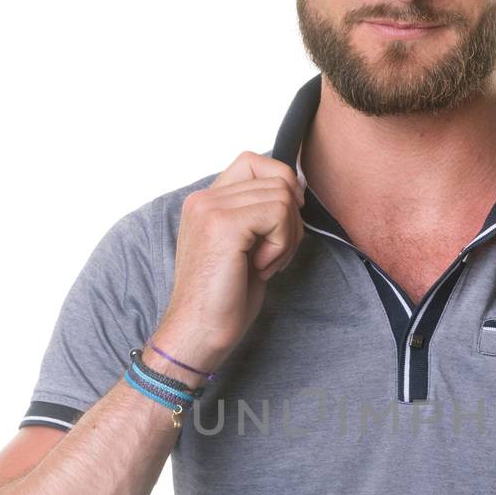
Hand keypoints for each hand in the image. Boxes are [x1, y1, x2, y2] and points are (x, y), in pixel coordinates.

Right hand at [155, 152, 306, 370]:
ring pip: (282, 195)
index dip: (281, 185)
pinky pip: (279, 214)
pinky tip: (260, 269)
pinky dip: (282, 245)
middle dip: (290, 220)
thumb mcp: (246, 247)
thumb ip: (260, 215)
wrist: (199, 332)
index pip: (255, 162)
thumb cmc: (224, 299)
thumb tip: (296, 191)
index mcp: (206, 201)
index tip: (284, 223)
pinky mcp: (223, 224)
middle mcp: (204, 198)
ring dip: (287, 236)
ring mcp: (211, 208)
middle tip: (272, 255)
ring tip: (263, 264)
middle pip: (276, 177)